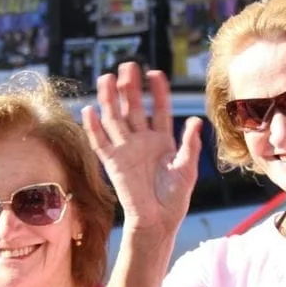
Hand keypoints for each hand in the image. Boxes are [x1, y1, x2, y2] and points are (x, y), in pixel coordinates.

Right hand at [82, 62, 202, 233]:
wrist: (158, 221)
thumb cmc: (174, 198)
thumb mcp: (187, 170)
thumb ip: (190, 146)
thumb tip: (196, 121)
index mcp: (162, 141)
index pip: (160, 110)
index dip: (158, 92)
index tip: (156, 73)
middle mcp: (142, 141)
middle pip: (134, 109)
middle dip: (130, 88)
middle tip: (128, 66)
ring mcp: (126, 150)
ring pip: (115, 119)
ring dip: (110, 99)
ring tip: (106, 78)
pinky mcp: (113, 163)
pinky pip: (100, 142)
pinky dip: (93, 127)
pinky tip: (89, 110)